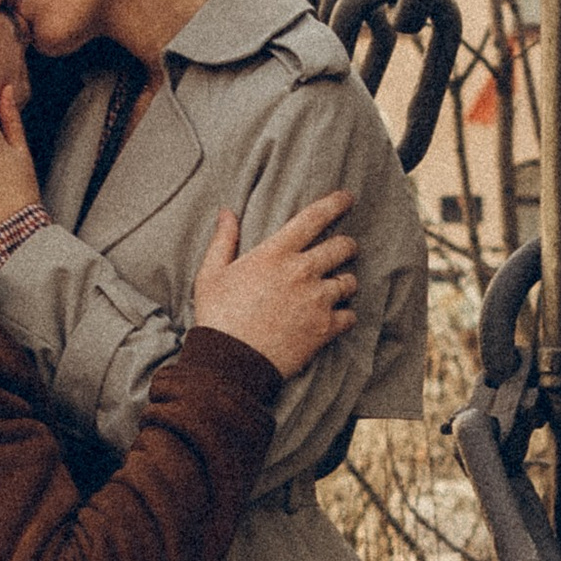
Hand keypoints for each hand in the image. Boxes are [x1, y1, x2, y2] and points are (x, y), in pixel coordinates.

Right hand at [191, 191, 358, 379]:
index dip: (335, 203)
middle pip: (343, 247)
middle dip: (346, 247)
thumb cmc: (217, 317)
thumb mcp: (210, 274)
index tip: (347, 198)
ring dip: (345, 282)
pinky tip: (333, 318)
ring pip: (350, 282)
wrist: (229, 363)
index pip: (314, 218)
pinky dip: (344, 316)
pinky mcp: (325, 328)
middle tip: (343, 251)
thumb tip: (227, 213)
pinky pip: (350, 315)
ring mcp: (317, 300)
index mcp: (276, 253)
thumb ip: (224, 241)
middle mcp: (302, 272)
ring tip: (335, 288)